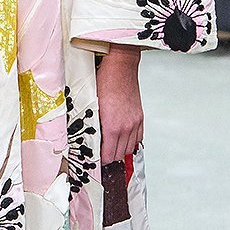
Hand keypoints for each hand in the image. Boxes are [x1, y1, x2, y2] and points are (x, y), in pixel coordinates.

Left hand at [96, 44, 143, 164]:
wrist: (121, 67)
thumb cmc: (104, 82)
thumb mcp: (91, 106)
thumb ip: (92, 125)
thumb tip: (89, 138)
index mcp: (112, 127)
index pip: (108, 155)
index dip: (101, 162)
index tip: (95, 163)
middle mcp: (126, 128)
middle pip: (119, 155)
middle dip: (109, 158)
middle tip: (101, 157)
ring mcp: (134, 123)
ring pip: (129, 149)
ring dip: (120, 151)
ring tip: (111, 150)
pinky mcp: (140, 118)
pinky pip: (138, 139)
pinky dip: (130, 142)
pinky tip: (123, 140)